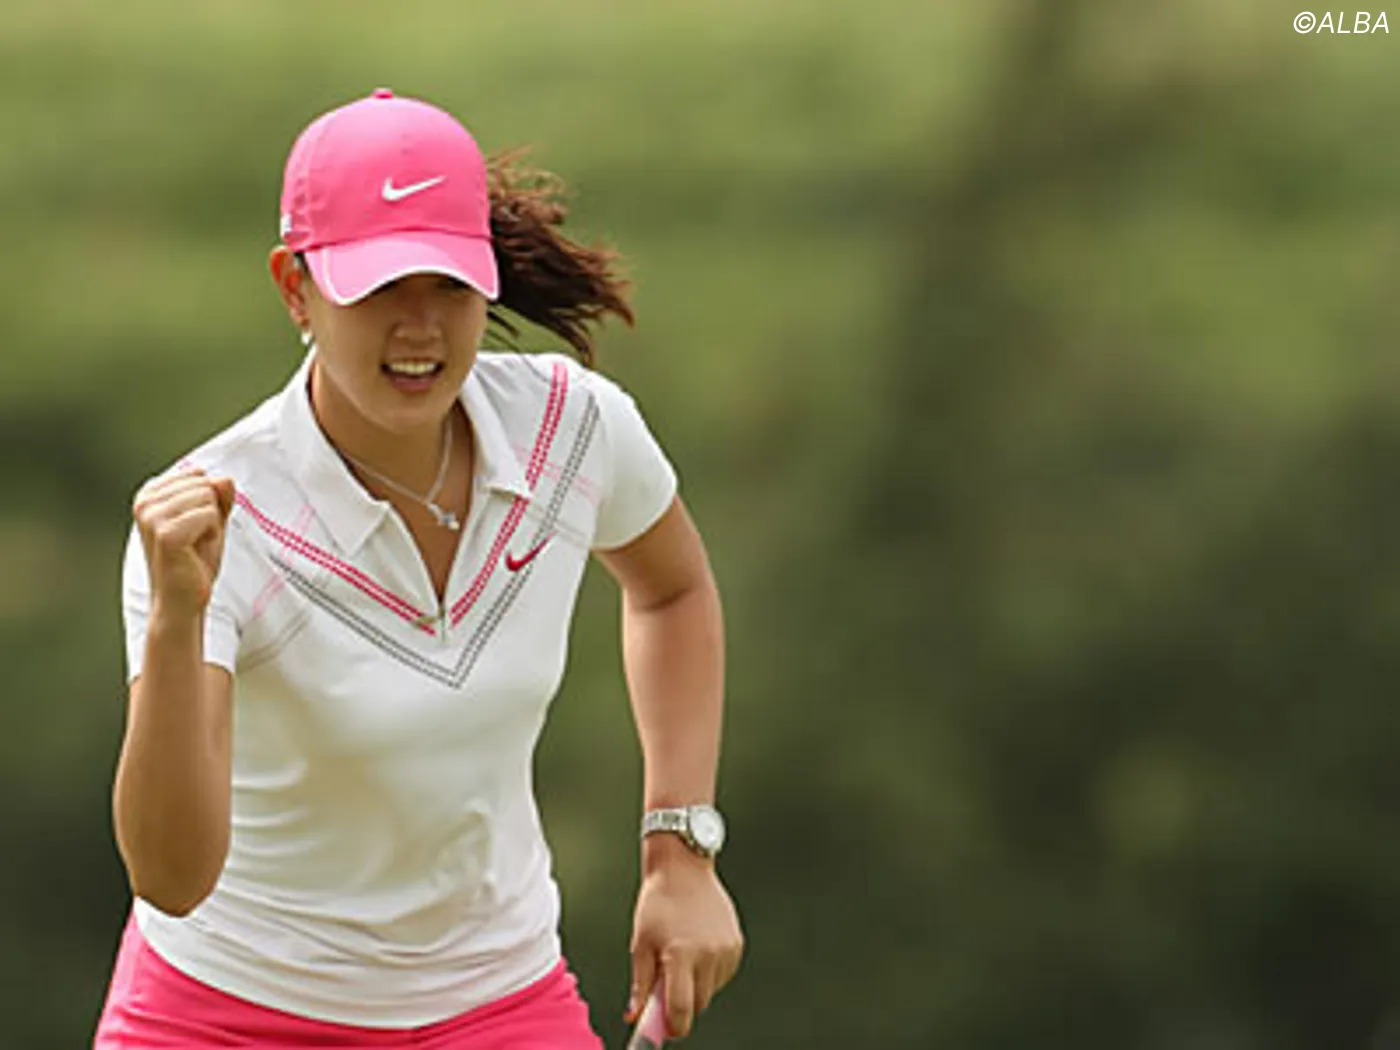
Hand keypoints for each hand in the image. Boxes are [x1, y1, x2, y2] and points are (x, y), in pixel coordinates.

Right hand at [133, 467, 235, 619]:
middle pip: (204, 484)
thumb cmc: (193, 561)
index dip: (208, 503)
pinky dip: (212, 533)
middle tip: (196, 540)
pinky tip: (195, 552)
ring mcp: (152, 517)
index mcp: (149, 494)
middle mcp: (145, 502)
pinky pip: (208, 515)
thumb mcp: (211, 521)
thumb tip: (225, 479)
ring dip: (212, 525)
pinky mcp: (165, 534)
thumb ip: (219, 497)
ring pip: (207, 497)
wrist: (183, 600)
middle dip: (211, 513)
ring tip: (194, 546)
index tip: (194, 527)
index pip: (198, 475)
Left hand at [626, 843, 743, 1039]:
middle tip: (665, 986)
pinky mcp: (736, 945)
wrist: (683, 867)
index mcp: (681, 954)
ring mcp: (726, 950)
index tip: (663, 1031)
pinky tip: (696, 949)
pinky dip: (708, 972)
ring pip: (710, 991)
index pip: (681, 1010)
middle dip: (681, 1004)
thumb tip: (635, 1017)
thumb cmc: (658, 902)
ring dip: (695, 986)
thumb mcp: (641, 943)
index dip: (671, 1027)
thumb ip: (641, 985)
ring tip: (680, 957)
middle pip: (697, 1004)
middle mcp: (708, 955)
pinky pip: (721, 975)